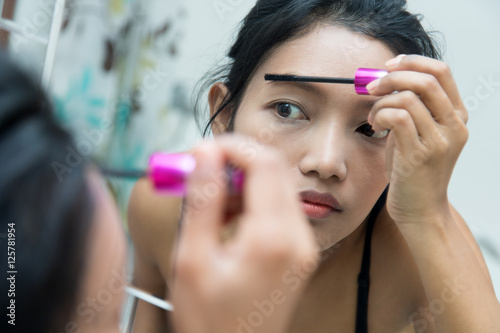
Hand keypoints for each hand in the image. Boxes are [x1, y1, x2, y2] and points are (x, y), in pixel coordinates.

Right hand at [171, 135, 317, 332]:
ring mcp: (303, 244)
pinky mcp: (299, 250)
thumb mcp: (193, 260)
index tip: (201, 152)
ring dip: (241, 182)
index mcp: (273, 238)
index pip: (264, 162)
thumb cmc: (210, 320)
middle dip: (234, 162)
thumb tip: (204, 153)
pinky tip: (226, 219)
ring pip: (276, 185)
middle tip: (199, 173)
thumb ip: (202, 201)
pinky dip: (251, 201)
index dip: (232, 146)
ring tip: (209, 203)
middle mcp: (298, 237)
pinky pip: (278, 207)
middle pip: (274, 169)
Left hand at [366, 54, 468, 223]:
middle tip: (371, 86)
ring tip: (373, 117)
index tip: (388, 65)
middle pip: (426, 79)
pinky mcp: (420, 155)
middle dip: (392, 76)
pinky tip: (374, 125)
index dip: (412, 62)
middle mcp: (454, 126)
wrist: (421, 210)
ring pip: (407, 97)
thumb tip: (385, 81)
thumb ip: (412, 109)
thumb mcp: (419, 135)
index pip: (441, 72)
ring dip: (381, 102)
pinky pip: (398, 118)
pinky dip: (380, 115)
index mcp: (456, 116)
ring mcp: (439, 141)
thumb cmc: (414, 172)